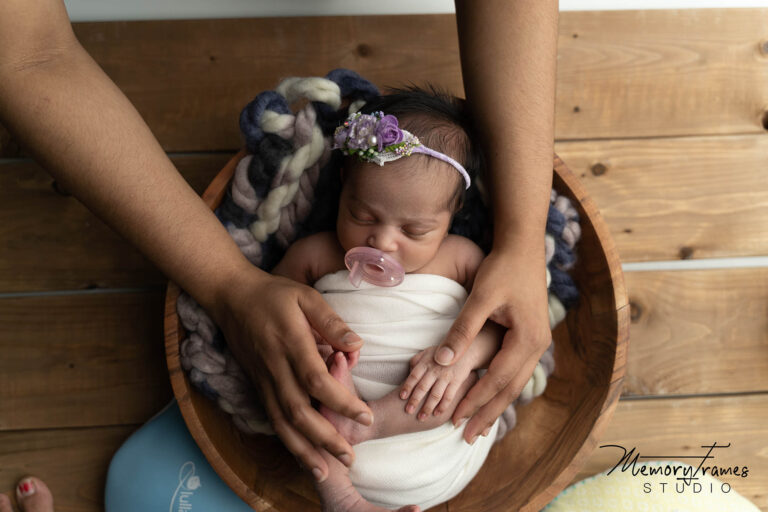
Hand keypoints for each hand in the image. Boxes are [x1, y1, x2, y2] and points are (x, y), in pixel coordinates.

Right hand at [209, 269, 372, 481]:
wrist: (232, 297)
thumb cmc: (275, 295)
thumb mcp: (307, 297)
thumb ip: (331, 322)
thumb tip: (358, 346)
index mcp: (291, 344)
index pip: (317, 381)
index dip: (341, 403)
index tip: (365, 416)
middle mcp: (275, 368)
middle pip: (298, 412)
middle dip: (325, 438)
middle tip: (350, 456)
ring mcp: (264, 380)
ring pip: (282, 423)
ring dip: (304, 450)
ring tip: (326, 471)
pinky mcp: (258, 386)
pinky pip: (273, 419)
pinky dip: (287, 441)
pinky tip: (303, 455)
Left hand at [399, 346, 475, 419]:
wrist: (465, 351)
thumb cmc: (441, 354)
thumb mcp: (427, 352)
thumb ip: (416, 361)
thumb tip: (408, 372)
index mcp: (425, 362)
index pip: (414, 376)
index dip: (408, 386)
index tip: (402, 397)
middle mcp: (435, 370)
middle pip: (423, 387)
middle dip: (415, 400)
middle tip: (408, 411)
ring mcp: (446, 376)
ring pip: (435, 394)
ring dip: (428, 407)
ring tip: (421, 417)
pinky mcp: (456, 382)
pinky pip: (449, 396)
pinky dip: (443, 406)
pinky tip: (437, 414)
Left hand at [433, 246, 550, 442]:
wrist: (524, 246)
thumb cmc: (501, 268)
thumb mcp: (480, 298)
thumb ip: (462, 330)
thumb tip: (442, 361)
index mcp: (527, 338)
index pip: (497, 379)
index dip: (475, 400)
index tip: (456, 418)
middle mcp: (537, 345)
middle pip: (510, 389)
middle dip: (487, 413)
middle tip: (467, 437)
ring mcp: (537, 341)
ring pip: (515, 382)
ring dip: (495, 404)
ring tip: (478, 425)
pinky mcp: (530, 336)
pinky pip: (515, 370)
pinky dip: (501, 387)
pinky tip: (489, 396)